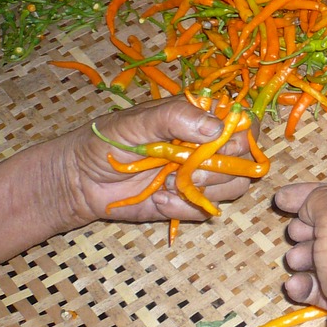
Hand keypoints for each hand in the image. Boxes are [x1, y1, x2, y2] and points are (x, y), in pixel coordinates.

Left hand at [56, 98, 256, 228]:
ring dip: (206, 189)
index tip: (218, 145)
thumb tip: (216, 127)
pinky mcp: (190, 202)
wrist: (79, 181)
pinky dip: (186, 206)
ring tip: (169, 184)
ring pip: (235, 186)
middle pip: (247, 159)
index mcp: (200, 118)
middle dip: (221, 168)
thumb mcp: (137, 122)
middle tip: (188, 170)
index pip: (244, 123)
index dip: (241, 136)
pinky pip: (209, 209)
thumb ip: (175, 117)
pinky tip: (160, 198)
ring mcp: (202, 176)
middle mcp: (208, 147)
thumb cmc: (106, 142)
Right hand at [275, 183, 326, 326]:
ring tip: (295, 261)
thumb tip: (313, 202)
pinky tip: (297, 287)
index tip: (281, 199)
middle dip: (308, 229)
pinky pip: (325, 284)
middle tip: (293, 233)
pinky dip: (309, 284)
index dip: (311, 194)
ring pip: (326, 255)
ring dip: (305, 256)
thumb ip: (321, 200)